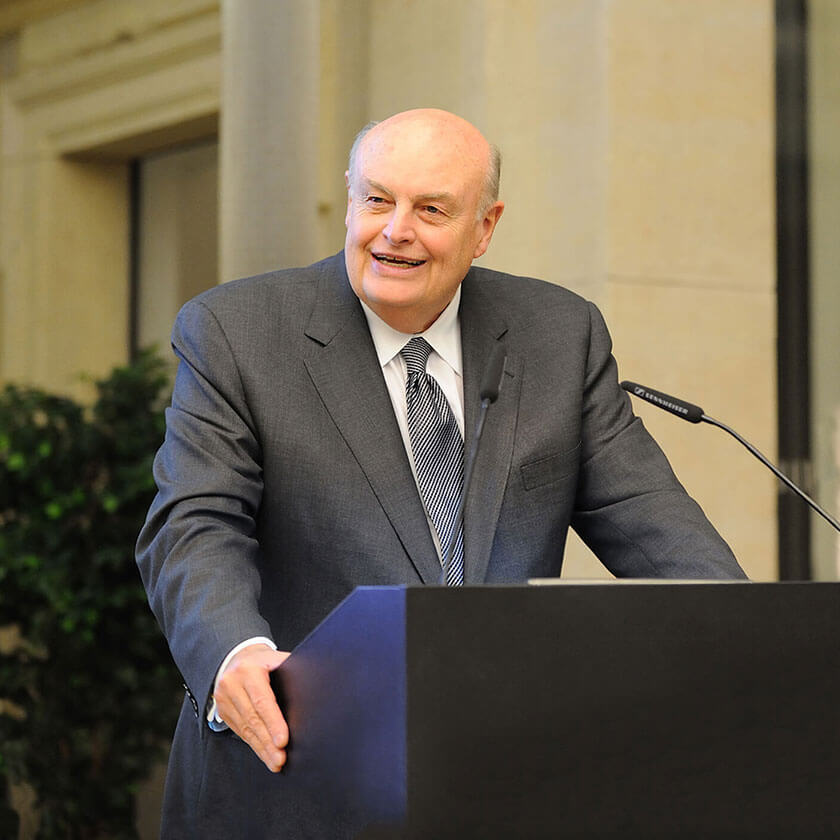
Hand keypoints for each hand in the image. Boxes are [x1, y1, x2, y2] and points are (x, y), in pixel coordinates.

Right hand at [213, 643, 290, 771]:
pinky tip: (264, 754)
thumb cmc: (262, 661)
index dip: (273, 722)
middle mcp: (233, 684)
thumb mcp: (275, 659)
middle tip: (281, 758)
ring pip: (245, 728)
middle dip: (268, 741)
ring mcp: (224, 699)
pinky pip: (240, 731)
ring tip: (276, 761)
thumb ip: (292, 669)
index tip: (283, 740)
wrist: (237, 658)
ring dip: (262, 748)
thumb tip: (318, 682)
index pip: (262, 700)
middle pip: (252, 718)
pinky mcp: (223, 711)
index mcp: (249, 670)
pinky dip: (254, 744)